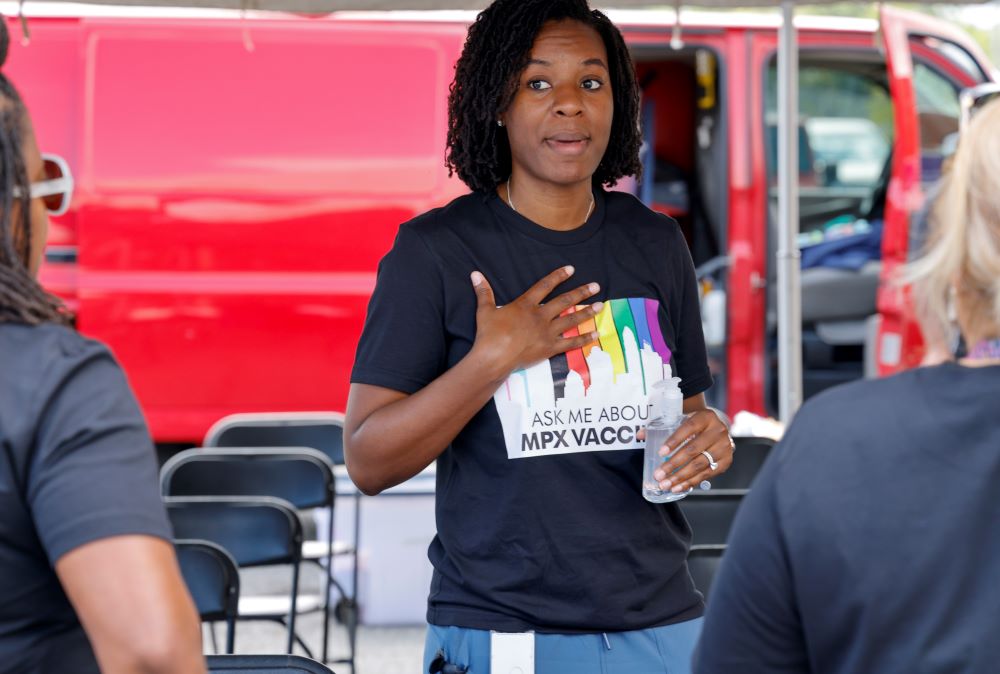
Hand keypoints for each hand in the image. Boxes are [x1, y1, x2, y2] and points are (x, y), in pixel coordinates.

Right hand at [470, 265, 600, 373]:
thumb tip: (475, 273)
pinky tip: (596, 334)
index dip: (558, 276)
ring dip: (587, 312)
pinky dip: (584, 339)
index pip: (545, 286)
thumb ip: (483, 291)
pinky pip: (571, 343)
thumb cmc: (488, 334)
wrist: (494, 358)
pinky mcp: (550, 348)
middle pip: (564, 301)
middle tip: (596, 286)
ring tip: (600, 305)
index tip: (571, 269)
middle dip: (581, 292)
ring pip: (571, 319)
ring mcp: (547, 332)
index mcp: (525, 305)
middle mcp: (540, 316)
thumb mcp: (484, 310)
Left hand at [653, 409, 733, 492]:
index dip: (674, 441)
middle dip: (674, 464)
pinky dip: (691, 482)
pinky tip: (678, 487)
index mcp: (705, 417)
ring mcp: (724, 447)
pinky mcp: (726, 461)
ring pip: (700, 465)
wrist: (716, 429)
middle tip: (659, 475)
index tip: (660, 452)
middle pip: (693, 450)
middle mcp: (718, 431)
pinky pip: (706, 474)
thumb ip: (661, 426)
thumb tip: (640, 435)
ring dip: (681, 477)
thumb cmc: (695, 425)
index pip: (688, 428)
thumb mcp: (682, 419)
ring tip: (665, 484)